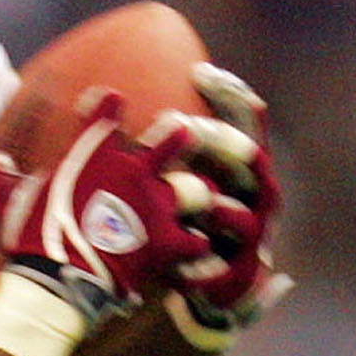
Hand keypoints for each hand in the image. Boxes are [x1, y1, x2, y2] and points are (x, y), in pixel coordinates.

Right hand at [0, 89, 249, 326]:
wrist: (57, 277)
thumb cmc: (32, 235)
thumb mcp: (11, 203)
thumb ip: (2, 182)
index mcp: (95, 155)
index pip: (106, 114)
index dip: (108, 105)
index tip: (111, 98)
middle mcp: (134, 171)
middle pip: (171, 139)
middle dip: (178, 135)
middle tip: (183, 130)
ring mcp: (155, 205)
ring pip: (193, 189)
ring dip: (196, 194)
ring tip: (205, 197)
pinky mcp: (167, 241)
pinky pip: (194, 241)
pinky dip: (196, 247)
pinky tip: (197, 250)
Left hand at [158, 62, 289, 349]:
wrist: (210, 285)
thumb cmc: (188, 224)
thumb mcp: (175, 183)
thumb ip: (155, 150)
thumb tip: (101, 105)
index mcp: (237, 166)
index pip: (243, 117)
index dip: (227, 92)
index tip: (198, 70)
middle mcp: (254, 190)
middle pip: (249, 153)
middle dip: (219, 141)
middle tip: (183, 129)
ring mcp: (252, 228)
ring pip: (240, 209)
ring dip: (215, 203)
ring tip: (194, 201)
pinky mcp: (240, 267)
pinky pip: (222, 261)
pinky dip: (202, 262)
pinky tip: (181, 269)